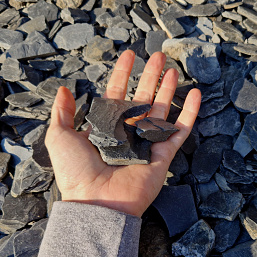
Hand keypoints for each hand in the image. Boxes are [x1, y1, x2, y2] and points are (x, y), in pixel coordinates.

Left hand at [45, 50, 200, 216]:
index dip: (123, 73)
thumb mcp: (60, 137)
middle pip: (142, 97)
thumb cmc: (76, 171)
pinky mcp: (162, 154)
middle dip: (150, 76)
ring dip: (168, 89)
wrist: (96, 201)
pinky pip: (179, 131)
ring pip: (161, 110)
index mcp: (105, 125)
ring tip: (173, 69)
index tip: (130, 55)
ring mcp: (146, 142)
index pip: (117, 93)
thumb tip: (64, 89)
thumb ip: (62, 112)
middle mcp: (127, 131)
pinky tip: (195, 95)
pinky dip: (189, 113)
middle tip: (159, 56)